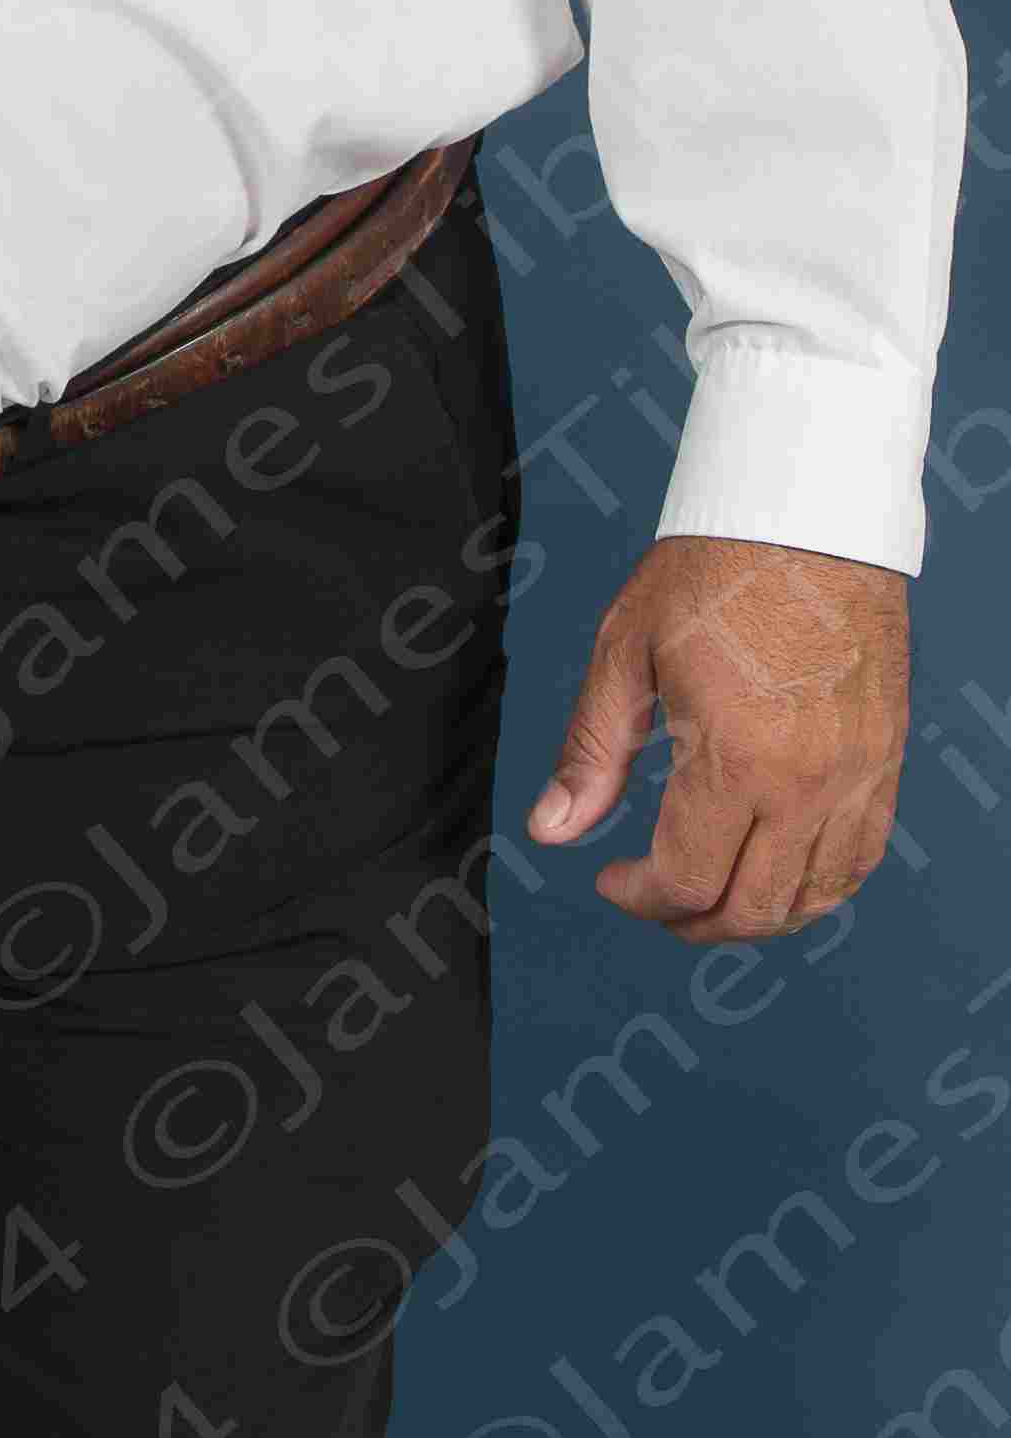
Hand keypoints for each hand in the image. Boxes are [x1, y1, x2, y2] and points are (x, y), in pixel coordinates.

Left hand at [528, 534, 907, 938]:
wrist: (808, 515)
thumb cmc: (714, 569)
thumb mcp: (627, 650)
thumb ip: (592, 751)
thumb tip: (553, 830)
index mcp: (736, 760)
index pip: (687, 881)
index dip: (639, 898)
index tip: (610, 879)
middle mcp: (806, 786)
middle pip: (753, 910)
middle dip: (691, 923)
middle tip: (653, 900)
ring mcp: (855, 779)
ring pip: (814, 900)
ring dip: (756, 916)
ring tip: (710, 894)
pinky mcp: (884, 763)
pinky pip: (860, 860)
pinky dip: (819, 889)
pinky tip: (779, 872)